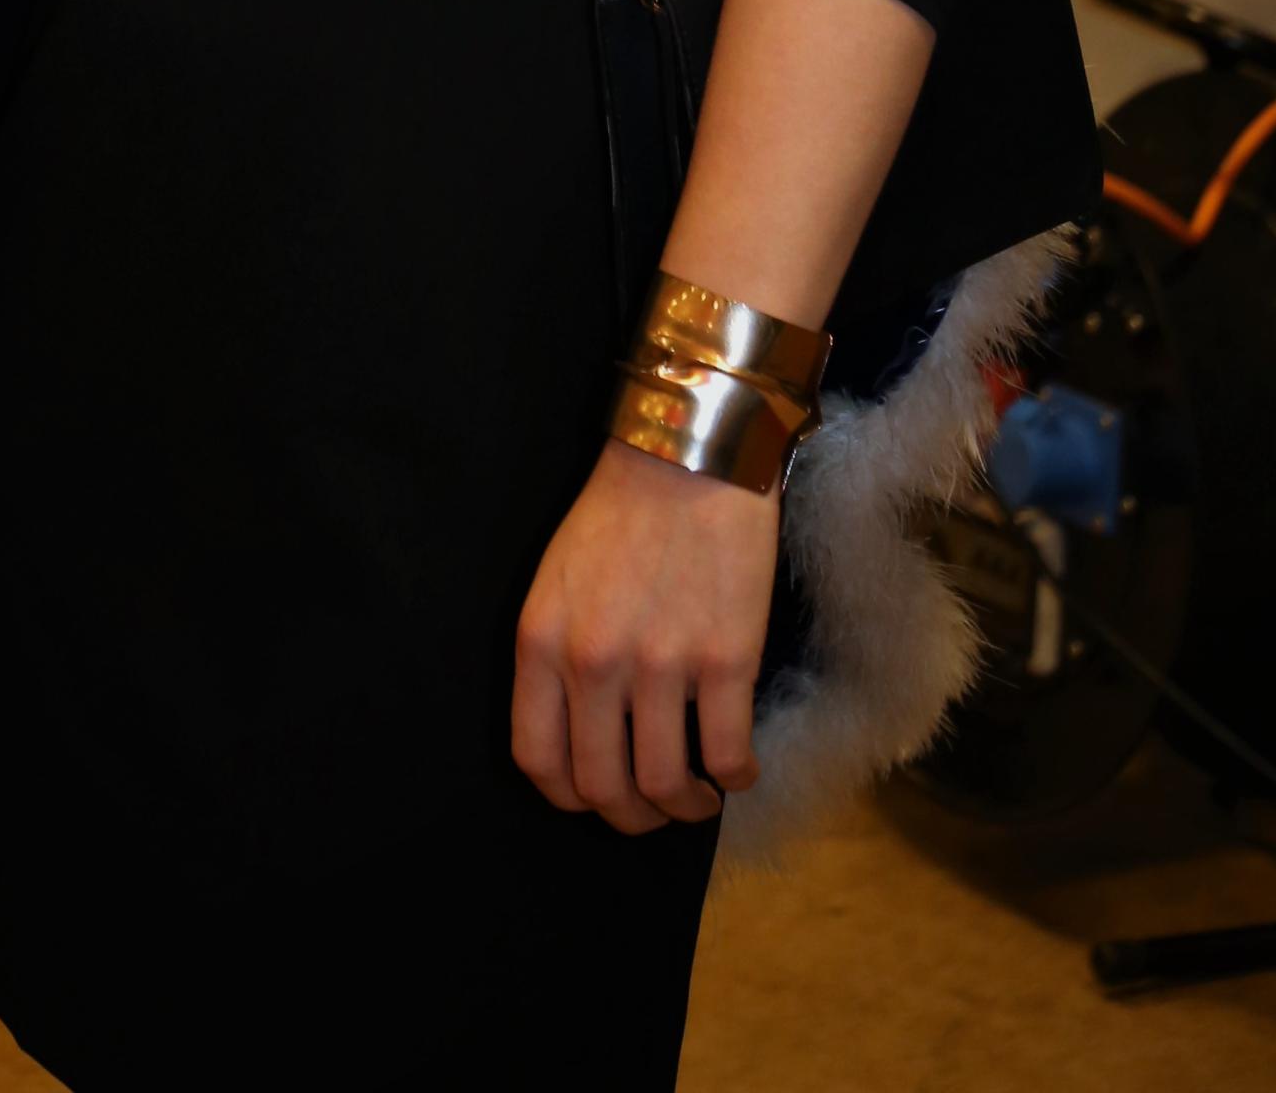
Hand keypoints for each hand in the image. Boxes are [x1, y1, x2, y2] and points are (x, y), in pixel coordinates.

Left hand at [512, 438, 779, 831]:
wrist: (688, 457)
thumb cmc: (619, 513)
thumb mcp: (555, 581)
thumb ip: (556, 655)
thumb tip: (577, 734)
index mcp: (542, 642)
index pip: (537, 760)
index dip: (570, 797)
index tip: (596, 795)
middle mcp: (593, 662)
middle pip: (602, 788)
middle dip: (632, 816)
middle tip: (655, 809)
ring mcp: (661, 664)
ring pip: (665, 785)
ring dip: (686, 807)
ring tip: (699, 795)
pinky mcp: (725, 660)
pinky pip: (727, 757)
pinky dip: (735, 780)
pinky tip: (738, 770)